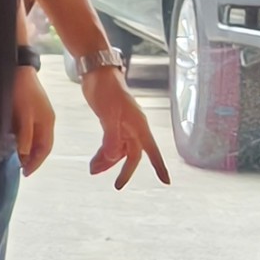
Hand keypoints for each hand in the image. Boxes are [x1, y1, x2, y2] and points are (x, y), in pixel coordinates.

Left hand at [11, 67, 56, 176]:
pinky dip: (23, 140)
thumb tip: (25, 153)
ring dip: (27, 150)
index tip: (26, 173)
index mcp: (48, 122)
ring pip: (35, 138)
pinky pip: (28, 130)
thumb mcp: (23, 115)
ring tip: (17, 159)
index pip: (45, 148)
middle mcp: (46, 120)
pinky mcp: (29, 110)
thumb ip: (26, 135)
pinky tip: (14, 143)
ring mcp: (38, 115)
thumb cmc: (21, 90)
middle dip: (32, 158)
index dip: (36, 162)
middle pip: (41, 145)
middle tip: (20, 169)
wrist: (18, 68)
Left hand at [81, 66, 170, 189]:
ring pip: (119, 151)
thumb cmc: (107, 89)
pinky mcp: (110, 123)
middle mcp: (133, 128)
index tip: (166, 181)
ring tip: (93, 170)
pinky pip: (110, 144)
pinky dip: (103, 153)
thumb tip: (116, 157)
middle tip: (117, 186)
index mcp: (138, 125)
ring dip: (108, 162)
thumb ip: (112, 136)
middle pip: (132, 155)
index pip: (151, 150)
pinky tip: (94, 161)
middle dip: (125, 171)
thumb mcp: (108, 114)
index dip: (159, 166)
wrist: (96, 73)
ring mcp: (122, 126)